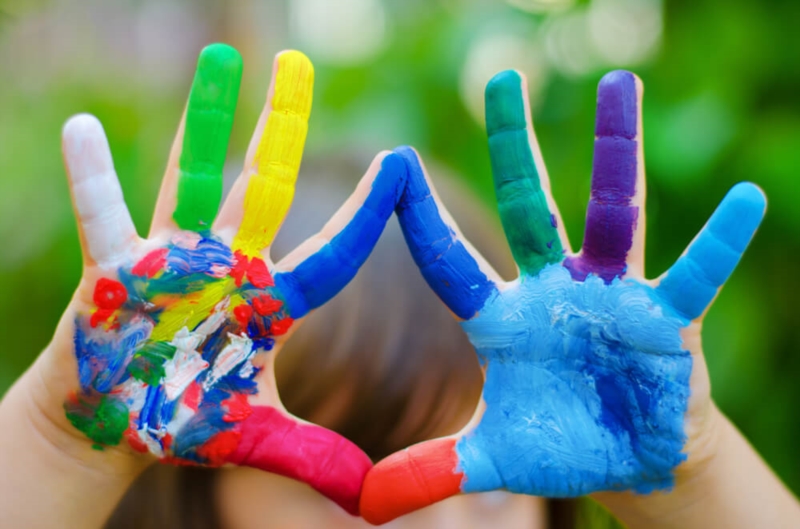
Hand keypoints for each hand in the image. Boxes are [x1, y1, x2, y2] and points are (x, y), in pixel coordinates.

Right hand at [34, 44, 403, 514]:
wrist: (119, 422)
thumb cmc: (184, 419)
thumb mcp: (253, 437)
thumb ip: (311, 458)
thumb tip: (371, 498)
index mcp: (269, 300)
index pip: (331, 250)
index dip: (365, 212)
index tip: (400, 162)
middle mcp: (227, 264)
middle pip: (262, 184)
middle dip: (280, 126)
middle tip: (302, 62)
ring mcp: (171, 258)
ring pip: (190, 177)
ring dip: (203, 120)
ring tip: (218, 59)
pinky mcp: (114, 268)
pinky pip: (103, 215)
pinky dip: (93, 176)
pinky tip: (85, 127)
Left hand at [360, 70, 765, 523]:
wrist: (626, 459)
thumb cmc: (559, 446)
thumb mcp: (494, 459)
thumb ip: (433, 471)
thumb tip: (364, 505)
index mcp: (502, 317)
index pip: (451, 260)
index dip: (421, 220)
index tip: (392, 164)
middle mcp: (552, 289)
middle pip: (527, 205)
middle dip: (511, 145)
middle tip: (498, 77)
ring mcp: (610, 293)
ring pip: (612, 212)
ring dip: (615, 151)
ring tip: (618, 83)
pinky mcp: (666, 315)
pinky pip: (694, 272)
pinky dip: (718, 242)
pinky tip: (744, 200)